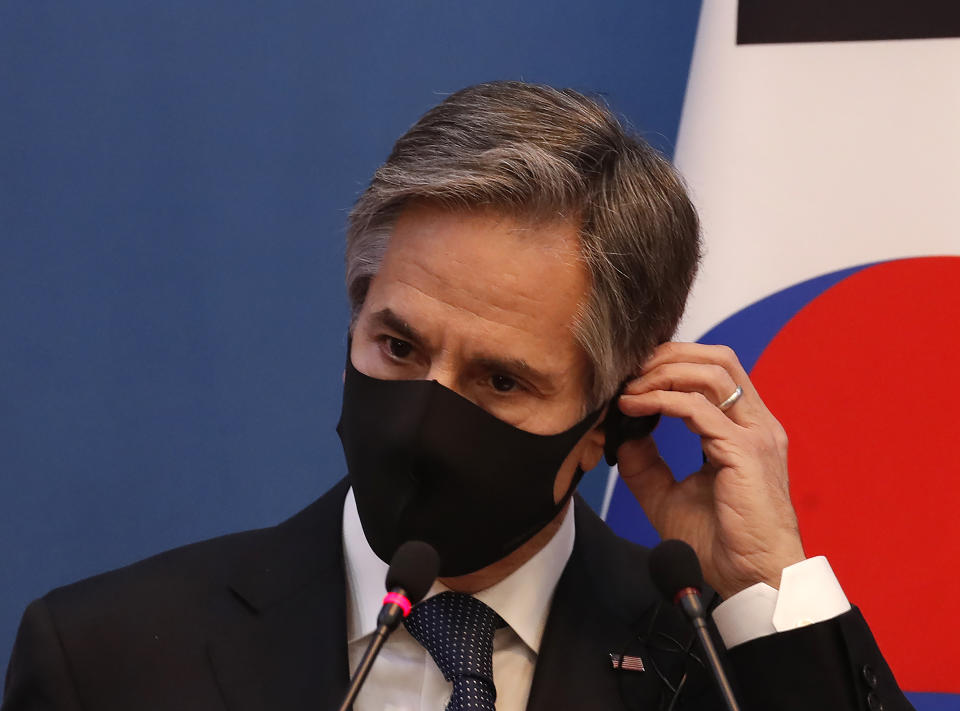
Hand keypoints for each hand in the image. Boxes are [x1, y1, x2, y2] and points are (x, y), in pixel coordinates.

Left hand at [617, 342, 804, 598]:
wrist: (754, 579)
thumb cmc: (722, 543)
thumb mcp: (669, 495)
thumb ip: (646, 463)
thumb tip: (622, 433)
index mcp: (746, 430)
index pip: (715, 372)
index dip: (673, 363)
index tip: (633, 376)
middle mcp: (756, 425)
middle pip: (718, 359)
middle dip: (669, 355)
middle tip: (629, 371)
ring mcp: (755, 435)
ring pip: (711, 373)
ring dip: (662, 374)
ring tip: (629, 389)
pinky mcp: (745, 451)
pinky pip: (698, 408)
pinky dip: (661, 400)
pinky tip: (634, 408)